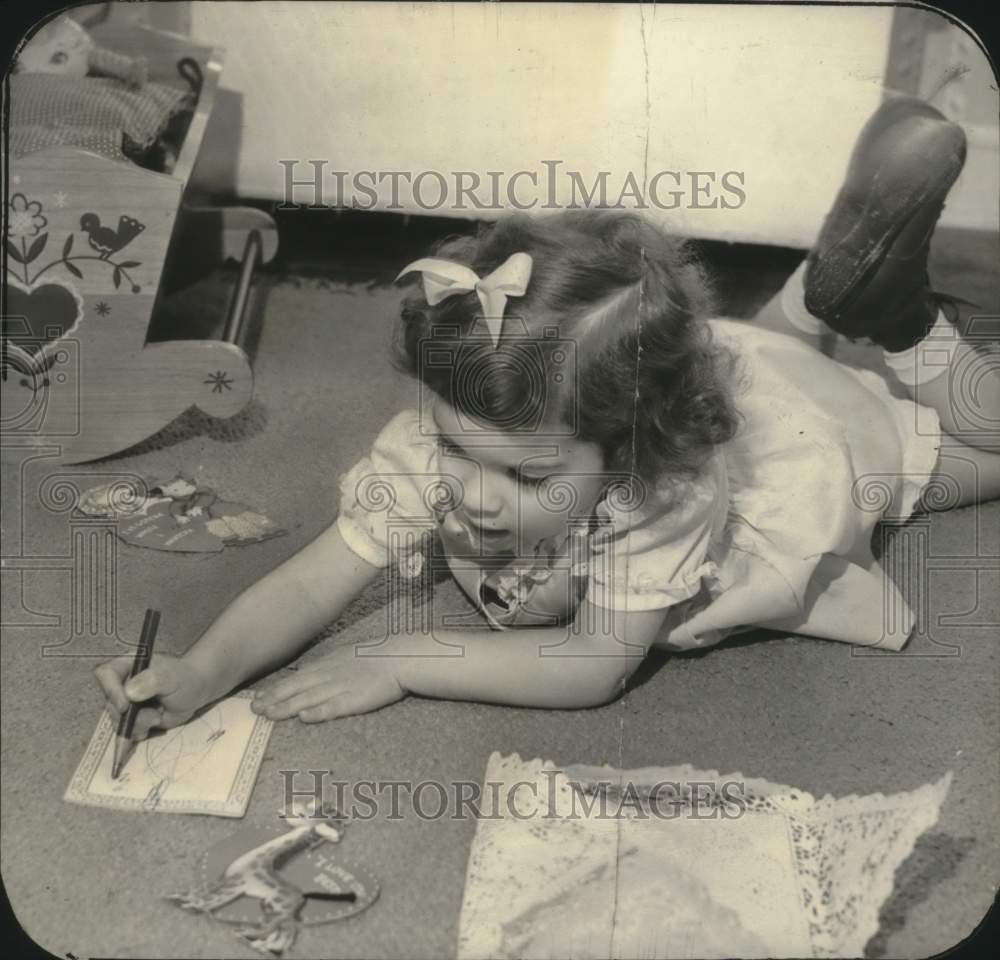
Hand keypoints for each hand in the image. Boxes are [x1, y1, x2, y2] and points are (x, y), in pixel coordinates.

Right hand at [94, 653, 212, 738]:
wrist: (194, 692)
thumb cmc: (183, 678)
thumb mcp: (171, 677)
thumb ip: (152, 681)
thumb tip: (129, 693)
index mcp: (127, 665)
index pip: (105, 674)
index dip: (111, 690)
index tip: (125, 706)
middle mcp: (121, 684)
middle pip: (110, 703)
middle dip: (132, 715)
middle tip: (155, 715)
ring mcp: (124, 702)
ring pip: (117, 721)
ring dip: (139, 724)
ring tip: (158, 716)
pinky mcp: (130, 719)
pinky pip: (125, 732)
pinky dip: (139, 732)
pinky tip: (154, 724)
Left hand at [251, 643, 404, 721]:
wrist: (399, 658)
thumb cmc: (374, 657)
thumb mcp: (345, 656)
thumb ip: (325, 667)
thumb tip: (305, 676)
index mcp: (326, 665)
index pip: (295, 679)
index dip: (275, 690)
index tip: (258, 699)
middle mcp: (329, 676)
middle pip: (296, 689)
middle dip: (274, 699)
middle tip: (254, 709)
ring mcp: (341, 687)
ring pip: (309, 699)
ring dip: (287, 708)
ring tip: (270, 715)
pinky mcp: (355, 700)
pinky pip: (334, 707)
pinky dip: (318, 712)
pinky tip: (304, 718)